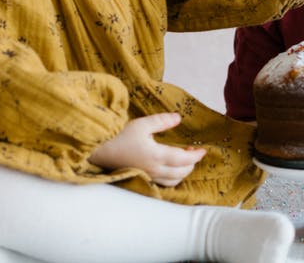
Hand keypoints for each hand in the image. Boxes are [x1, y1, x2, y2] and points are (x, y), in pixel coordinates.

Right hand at [87, 113, 205, 186]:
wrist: (100, 153)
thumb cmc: (120, 137)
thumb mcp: (141, 125)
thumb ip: (161, 121)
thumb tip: (178, 118)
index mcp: (156, 155)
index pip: (183, 159)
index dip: (195, 156)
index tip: (202, 150)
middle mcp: (154, 169)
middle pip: (182, 172)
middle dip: (191, 163)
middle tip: (193, 152)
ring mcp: (149, 177)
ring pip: (174, 180)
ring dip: (183, 172)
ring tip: (185, 160)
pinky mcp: (143, 179)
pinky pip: (164, 184)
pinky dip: (173, 178)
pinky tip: (172, 169)